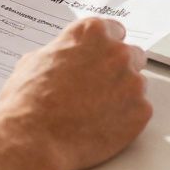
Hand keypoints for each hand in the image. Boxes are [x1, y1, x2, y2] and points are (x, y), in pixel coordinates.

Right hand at [0, 18, 151, 169]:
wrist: (33, 138)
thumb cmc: (28, 101)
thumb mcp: (34, 61)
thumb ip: (60, 53)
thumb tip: (62, 58)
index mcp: (91, 33)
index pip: (113, 30)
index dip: (105, 48)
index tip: (101, 58)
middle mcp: (117, 52)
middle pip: (131, 54)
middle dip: (118, 69)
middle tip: (100, 88)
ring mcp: (132, 82)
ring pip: (136, 84)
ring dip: (122, 94)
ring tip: (96, 112)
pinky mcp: (140, 111)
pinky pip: (140, 111)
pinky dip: (126, 119)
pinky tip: (102, 126)